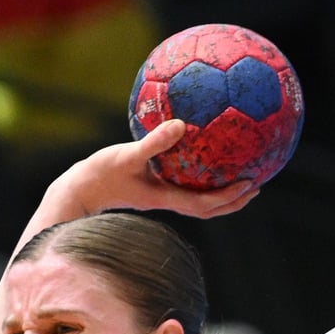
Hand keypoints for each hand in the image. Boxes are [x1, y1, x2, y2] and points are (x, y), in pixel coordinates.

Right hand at [50, 119, 259, 219]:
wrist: (78, 191)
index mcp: (166, 197)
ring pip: (198, 200)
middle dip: (234, 200)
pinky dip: (200, 177)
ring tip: (239, 174)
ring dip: (220, 193)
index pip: (206, 204)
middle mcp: (167, 200)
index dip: (229, 197)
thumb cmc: (99, 174)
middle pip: (209, 208)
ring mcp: (160, 196)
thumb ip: (153, 143)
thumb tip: (180, 125)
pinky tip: (201, 157)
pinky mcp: (152, 188)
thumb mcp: (125, 156)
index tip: (251, 183)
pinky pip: (184, 184)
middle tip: (257, 183)